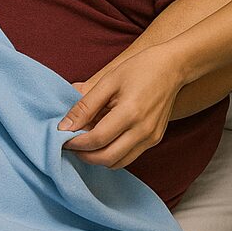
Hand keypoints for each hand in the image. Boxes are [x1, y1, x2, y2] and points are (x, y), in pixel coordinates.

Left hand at [57, 45, 184, 168]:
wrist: (171, 68)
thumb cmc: (138, 69)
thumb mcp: (108, 81)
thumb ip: (86, 105)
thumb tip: (65, 126)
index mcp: (130, 113)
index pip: (98, 139)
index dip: (76, 142)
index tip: (61, 137)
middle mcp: (143, 131)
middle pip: (107, 158)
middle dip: (84, 155)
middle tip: (69, 144)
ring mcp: (151, 138)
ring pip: (118, 163)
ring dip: (98, 158)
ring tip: (84, 143)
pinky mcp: (155, 140)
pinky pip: (129, 156)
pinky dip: (112, 153)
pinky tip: (102, 139)